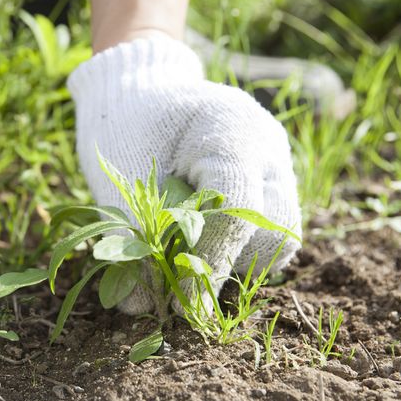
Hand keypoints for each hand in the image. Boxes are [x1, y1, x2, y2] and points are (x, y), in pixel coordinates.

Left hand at [68, 36, 301, 311]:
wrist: (140, 94)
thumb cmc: (124, 125)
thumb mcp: (120, 176)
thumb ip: (133, 236)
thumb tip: (139, 307)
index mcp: (232, 128)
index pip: (238, 207)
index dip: (211, 260)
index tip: (181, 302)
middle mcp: (268, 147)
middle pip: (276, 229)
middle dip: (229, 263)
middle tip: (181, 282)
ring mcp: (276, 165)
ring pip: (280, 239)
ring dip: (234, 263)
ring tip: (186, 261)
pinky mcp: (272, 185)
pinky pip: (269, 235)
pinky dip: (234, 253)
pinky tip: (198, 249)